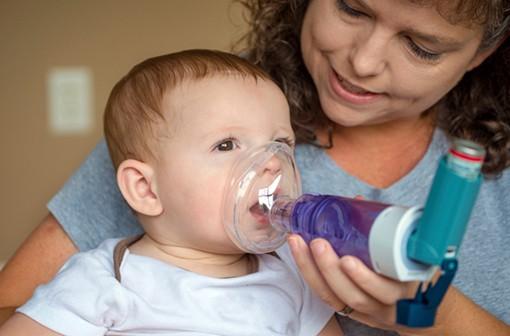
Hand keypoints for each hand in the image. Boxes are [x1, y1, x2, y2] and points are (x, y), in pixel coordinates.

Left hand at [287, 235, 444, 334]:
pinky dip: (312, 278)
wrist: (427, 306)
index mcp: (408, 289)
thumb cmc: (421, 270)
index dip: (365, 279)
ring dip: (314, 271)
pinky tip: (300, 257)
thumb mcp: (417, 251)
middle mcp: (388, 305)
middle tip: (318, 243)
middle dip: (331, 270)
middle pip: (355, 296)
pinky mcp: (356, 314)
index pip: (386, 289)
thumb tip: (357, 199)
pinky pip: (330, 299)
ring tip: (300, 245)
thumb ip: (393, 227)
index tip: (347, 260)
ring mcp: (370, 312)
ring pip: (337, 298)